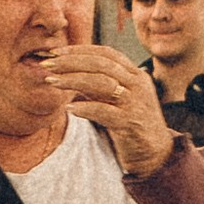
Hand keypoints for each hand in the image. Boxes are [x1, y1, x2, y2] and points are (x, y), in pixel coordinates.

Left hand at [45, 46, 174, 178]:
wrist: (156, 153)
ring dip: (73, 80)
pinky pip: (104, 112)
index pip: (106, 53)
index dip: (80, 50)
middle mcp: (138, 85)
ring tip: (53, 81)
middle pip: (102, 64)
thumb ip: (97, 84)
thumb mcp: (116, 98)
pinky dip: (85, 108)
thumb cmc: (132, 123)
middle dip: (72, 62)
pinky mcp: (131, 123)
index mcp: (136, 75)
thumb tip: (66, 71)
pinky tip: (69, 108)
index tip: (56, 52)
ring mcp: (136, 103)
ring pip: (103, 83)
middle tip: (48, 64)